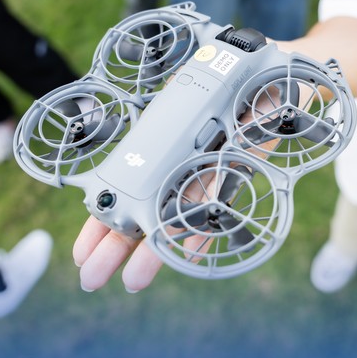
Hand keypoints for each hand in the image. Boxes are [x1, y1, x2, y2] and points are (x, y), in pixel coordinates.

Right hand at [72, 82, 286, 291]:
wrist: (275, 75)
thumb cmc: (226, 81)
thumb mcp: (186, 90)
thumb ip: (166, 110)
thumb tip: (134, 115)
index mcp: (161, 146)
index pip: (125, 188)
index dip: (103, 219)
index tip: (81, 252)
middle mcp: (182, 164)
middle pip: (145, 210)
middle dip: (118, 246)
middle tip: (91, 280)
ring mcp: (210, 170)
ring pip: (179, 214)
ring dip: (157, 249)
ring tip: (132, 282)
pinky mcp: (242, 170)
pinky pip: (222, 203)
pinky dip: (207, 227)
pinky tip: (188, 254)